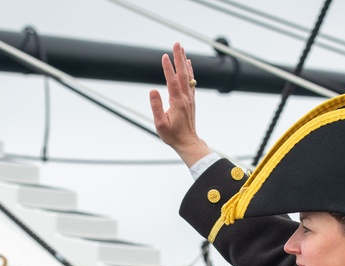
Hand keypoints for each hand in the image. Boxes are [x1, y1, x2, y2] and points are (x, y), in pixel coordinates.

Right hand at [150, 42, 210, 167]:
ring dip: (184, 61)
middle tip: (177, 44)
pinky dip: (190, 71)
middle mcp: (186, 97)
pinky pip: (191, 81)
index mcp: (177, 102)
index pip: (172, 81)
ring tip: (181, 48)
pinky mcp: (191, 100)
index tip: (164, 56)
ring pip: (188, 76)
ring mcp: (190, 98)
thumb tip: (152, 90)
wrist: (188, 142)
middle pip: (183, 74)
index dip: (168, 68)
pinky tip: (188, 63)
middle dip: (179, 58)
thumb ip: (156, 107)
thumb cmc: (172, 135)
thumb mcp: (160, 124)